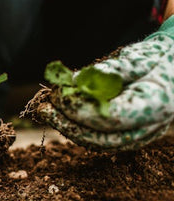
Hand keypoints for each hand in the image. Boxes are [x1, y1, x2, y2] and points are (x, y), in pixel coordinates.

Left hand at [27, 16, 173, 150]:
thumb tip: (74, 82)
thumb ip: (108, 72)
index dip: (80, 109)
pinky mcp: (127, 136)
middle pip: (100, 138)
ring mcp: (139, 136)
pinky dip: (78, 128)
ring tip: (46, 111)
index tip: (57, 95)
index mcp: (155, 106)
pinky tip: (61, 115)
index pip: (111, 118)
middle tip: (43, 108)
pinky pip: (99, 138)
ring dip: (68, 128)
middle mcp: (148, 128)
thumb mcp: (137, 57)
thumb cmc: (158, 59)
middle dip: (67, 124)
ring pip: (97, 142)